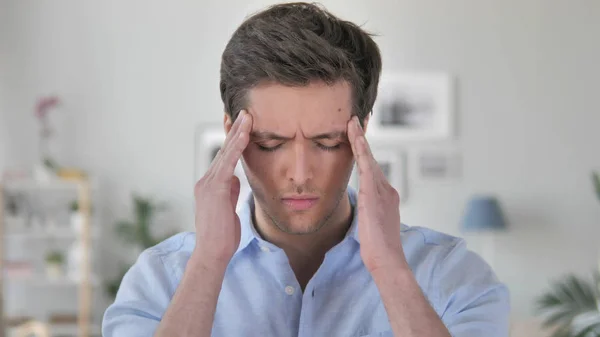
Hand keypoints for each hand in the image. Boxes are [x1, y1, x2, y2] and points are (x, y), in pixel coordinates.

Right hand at [193, 110, 251, 268]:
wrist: (213, 253)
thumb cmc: (222, 235)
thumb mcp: (227, 208)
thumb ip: (229, 191)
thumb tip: (235, 177)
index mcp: (210, 185)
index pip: (224, 158)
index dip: (233, 140)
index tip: (242, 124)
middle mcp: (206, 181)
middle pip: (224, 150)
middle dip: (235, 130)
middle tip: (245, 111)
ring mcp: (208, 184)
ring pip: (225, 153)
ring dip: (237, 133)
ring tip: (247, 116)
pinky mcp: (214, 189)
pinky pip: (228, 163)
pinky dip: (237, 147)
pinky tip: (245, 134)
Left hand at [347, 116, 407, 273]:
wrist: (387, 258)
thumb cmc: (377, 248)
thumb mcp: (371, 225)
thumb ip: (368, 212)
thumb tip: (362, 210)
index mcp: (386, 196)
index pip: (372, 170)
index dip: (366, 153)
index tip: (359, 139)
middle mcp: (387, 189)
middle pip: (372, 159)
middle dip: (363, 139)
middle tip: (358, 119)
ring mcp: (382, 189)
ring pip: (369, 158)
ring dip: (359, 138)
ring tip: (352, 121)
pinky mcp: (374, 192)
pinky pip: (366, 164)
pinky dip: (360, 148)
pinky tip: (354, 135)